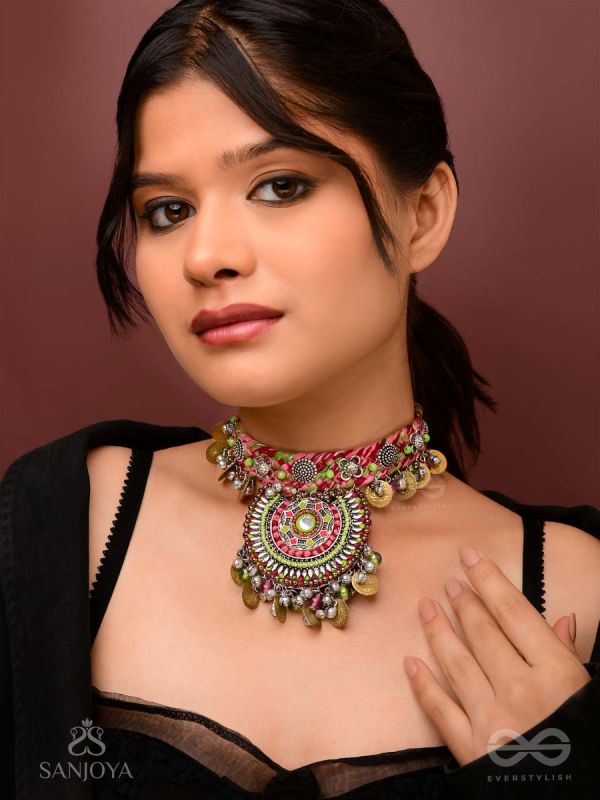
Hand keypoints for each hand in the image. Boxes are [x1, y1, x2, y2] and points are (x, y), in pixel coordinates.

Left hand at [403, 543, 590, 766]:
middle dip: (463, 602)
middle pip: (482, 632)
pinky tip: (409, 662)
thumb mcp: (588, 695)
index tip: (469, 555)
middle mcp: (520, 688)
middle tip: (449, 581)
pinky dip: (422, 684)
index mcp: (556, 672)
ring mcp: (492, 718)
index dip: (488, 579)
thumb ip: (570, 655)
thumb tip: (561, 618)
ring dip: (438, 631)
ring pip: (456, 662)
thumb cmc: (585, 746)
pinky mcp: (471, 750)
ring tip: (426, 607)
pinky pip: (439, 710)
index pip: (514, 611)